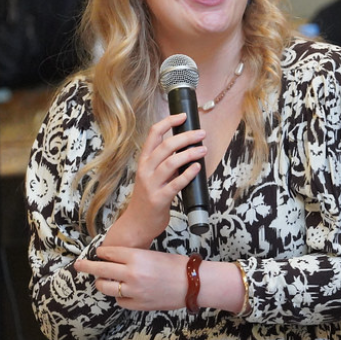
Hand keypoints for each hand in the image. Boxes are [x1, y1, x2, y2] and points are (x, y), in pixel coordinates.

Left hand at [76, 246, 188, 310]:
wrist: (192, 284)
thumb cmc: (176, 266)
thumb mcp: (152, 254)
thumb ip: (133, 257)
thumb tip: (114, 260)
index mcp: (136, 257)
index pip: (108, 253)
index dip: (100, 253)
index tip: (97, 253)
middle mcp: (131, 274)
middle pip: (100, 270)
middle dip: (87, 267)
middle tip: (79, 265)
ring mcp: (133, 291)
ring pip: (105, 287)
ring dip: (102, 283)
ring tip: (101, 281)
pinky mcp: (137, 305)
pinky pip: (119, 301)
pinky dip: (119, 296)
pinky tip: (124, 292)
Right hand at [103, 112, 206, 247]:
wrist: (137, 224)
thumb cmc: (148, 198)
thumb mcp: (152, 176)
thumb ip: (165, 163)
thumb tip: (188, 148)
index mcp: (144, 161)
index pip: (153, 134)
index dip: (168, 122)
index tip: (183, 115)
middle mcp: (145, 170)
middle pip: (165, 145)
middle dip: (185, 137)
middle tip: (201, 133)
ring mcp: (151, 184)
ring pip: (171, 162)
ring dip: (189, 153)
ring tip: (203, 150)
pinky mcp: (159, 199)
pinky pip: (175, 184)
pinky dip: (188, 174)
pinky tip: (197, 168)